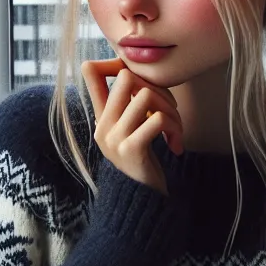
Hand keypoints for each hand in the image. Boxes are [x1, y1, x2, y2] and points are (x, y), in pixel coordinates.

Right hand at [81, 58, 184, 195]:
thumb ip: (129, 105)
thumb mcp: (132, 130)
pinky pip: (156, 119)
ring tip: (175, 130)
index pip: (90, 71)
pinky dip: (173, 128)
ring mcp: (114, 137)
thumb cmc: (143, 161)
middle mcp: (103, 125)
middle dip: (157, 89)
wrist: (142, 202)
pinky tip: (174, 145)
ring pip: (146, 96)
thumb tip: (134, 72)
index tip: (139, 80)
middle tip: (168, 111)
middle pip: (126, 77)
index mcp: (101, 117)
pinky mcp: (131, 149)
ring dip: (170, 111)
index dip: (114, 62)